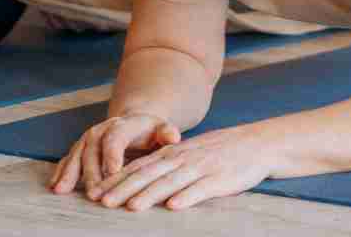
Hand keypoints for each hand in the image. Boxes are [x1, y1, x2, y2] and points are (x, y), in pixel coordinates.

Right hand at [49, 111, 180, 198]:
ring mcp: (88, 139)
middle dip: (91, 172)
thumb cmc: (150, 131)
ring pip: (77, 154)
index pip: (116, 138)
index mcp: (123, 125)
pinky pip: (69, 159)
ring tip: (62, 190)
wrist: (134, 122)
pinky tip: (55, 186)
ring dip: (69, 173)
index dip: (113, 154)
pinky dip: (61, 172)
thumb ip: (167, 133)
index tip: (113, 172)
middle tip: (93, 193)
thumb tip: (173, 136)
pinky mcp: (80, 149)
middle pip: (93, 150)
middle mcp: (101, 130)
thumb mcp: (162, 129)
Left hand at [89, 124, 275, 211]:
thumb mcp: (186, 154)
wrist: (254, 144)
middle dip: (123, 188)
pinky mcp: (220, 179)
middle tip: (102, 202)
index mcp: (171, 154)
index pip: (138, 167)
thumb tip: (135, 183)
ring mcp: (201, 168)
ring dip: (149, 194)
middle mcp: (182, 159)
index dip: (116, 179)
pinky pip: (201, 189)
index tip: (95, 192)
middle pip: (148, 174)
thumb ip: (164, 166)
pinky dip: (186, 197)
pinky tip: (174, 206)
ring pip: (170, 182)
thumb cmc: (217, 152)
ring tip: (131, 207)